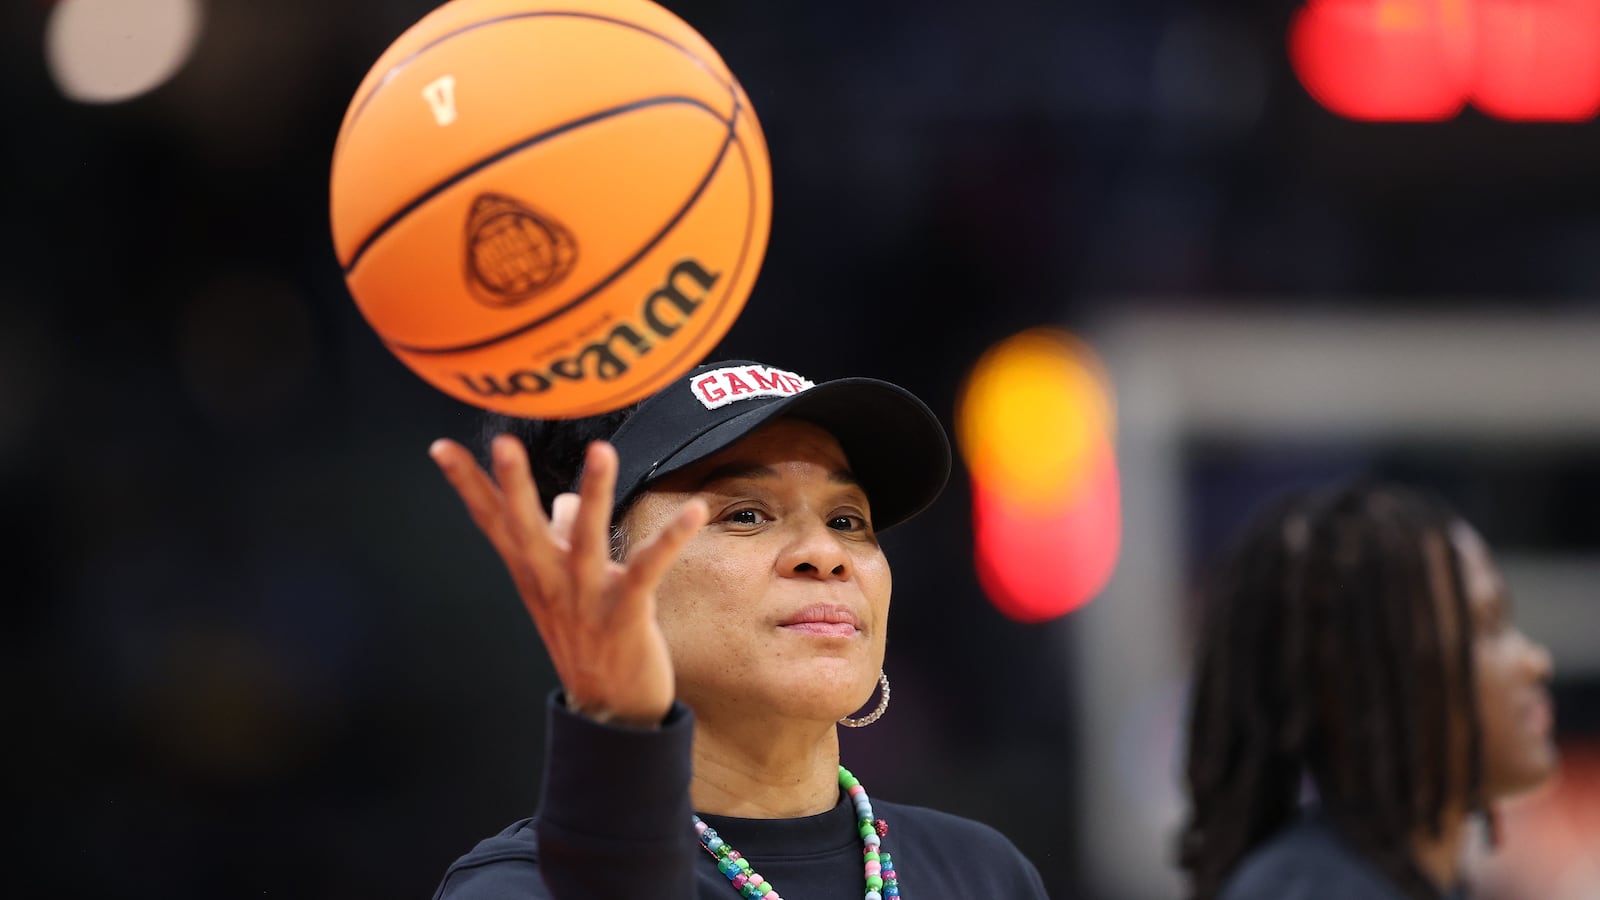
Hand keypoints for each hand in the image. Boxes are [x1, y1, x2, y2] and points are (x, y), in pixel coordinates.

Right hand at [429, 435, 707, 727]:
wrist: (609, 712)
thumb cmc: (586, 639)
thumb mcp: (561, 589)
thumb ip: (558, 540)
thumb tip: (562, 497)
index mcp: (532, 573)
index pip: (492, 522)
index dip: (468, 484)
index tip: (440, 446)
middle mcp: (551, 583)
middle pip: (526, 528)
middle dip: (514, 485)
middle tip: (502, 443)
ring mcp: (587, 599)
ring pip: (586, 540)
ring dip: (594, 494)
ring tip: (601, 450)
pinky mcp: (626, 613)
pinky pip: (647, 570)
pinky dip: (670, 539)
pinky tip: (695, 510)